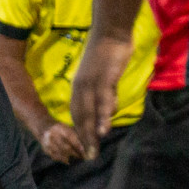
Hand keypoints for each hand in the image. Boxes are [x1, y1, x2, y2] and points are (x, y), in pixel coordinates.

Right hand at [38, 121, 86, 163]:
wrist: (44, 129)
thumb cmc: (61, 129)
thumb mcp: (67, 128)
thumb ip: (75, 134)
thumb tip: (87, 144)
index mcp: (59, 128)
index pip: (70, 137)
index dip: (77, 144)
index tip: (83, 150)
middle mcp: (52, 135)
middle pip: (65, 147)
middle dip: (74, 153)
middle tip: (81, 157)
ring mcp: (48, 143)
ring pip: (60, 153)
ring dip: (69, 157)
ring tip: (76, 159)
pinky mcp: (46, 149)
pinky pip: (55, 156)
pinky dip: (62, 159)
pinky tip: (68, 161)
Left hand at [70, 33, 133, 160]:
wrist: (110, 31)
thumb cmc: (108, 52)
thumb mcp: (103, 76)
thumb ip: (105, 93)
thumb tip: (108, 110)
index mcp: (78, 87)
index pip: (77, 113)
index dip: (80, 131)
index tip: (84, 146)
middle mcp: (80, 87)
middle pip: (80, 118)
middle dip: (84, 139)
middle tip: (88, 157)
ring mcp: (90, 84)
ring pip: (89, 114)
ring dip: (91, 134)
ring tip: (93, 151)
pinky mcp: (102, 80)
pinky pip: (102, 102)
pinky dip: (103, 117)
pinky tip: (104, 131)